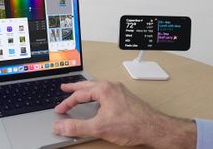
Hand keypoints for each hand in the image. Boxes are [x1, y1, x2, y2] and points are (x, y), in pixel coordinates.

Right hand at [53, 81, 196, 148]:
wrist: (154, 128)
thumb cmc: (131, 125)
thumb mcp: (98, 128)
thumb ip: (76, 127)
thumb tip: (60, 126)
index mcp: (103, 89)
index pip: (79, 95)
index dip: (67, 103)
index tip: (60, 110)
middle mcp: (111, 86)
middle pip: (87, 85)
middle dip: (74, 87)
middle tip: (64, 87)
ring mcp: (119, 90)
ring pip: (97, 87)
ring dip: (85, 89)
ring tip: (78, 91)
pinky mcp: (125, 96)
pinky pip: (105, 90)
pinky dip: (96, 93)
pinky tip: (96, 99)